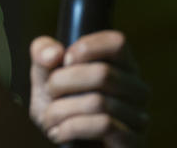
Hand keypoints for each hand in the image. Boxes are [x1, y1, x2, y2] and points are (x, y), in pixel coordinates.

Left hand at [29, 31, 148, 145]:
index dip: (86, 48)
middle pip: (103, 74)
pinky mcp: (134, 141)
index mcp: (120, 66)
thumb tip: (54, 53)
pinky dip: (71, 128)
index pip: (117, 42)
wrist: (67, 143)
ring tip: (50, 117)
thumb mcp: (44, 77)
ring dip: (61, 110)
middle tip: (50, 93)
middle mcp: (136, 89)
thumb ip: (43, 55)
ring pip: (99, 102)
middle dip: (62, 82)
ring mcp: (139, 117)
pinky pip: (104, 126)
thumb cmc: (60, 105)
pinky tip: (59, 132)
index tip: (65, 60)